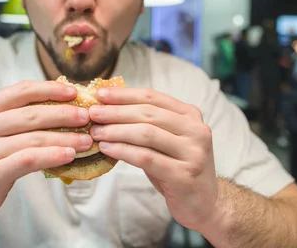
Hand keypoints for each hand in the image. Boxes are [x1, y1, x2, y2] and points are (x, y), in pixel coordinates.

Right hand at [0, 80, 93, 221]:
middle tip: (88, 117)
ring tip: (86, 140)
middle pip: (31, 114)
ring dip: (65, 138)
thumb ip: (18, 115)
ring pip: (34, 139)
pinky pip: (29, 160)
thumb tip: (64, 103)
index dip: (50, 89)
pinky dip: (53, 156)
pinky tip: (69, 155)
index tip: (75, 92)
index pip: (22, 91)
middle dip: (64, 114)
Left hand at [89, 88, 217, 231]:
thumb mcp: (166, 140)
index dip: (124, 94)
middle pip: (148, 113)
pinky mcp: (184, 175)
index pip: (152, 97)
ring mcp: (193, 153)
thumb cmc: (177, 167)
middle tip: (92, 114)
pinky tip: (106, 149)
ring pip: (146, 134)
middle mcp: (196, 130)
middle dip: (115, 112)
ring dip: (116, 131)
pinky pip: (146, 158)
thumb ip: (146, 123)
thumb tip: (107, 107)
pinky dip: (123, 151)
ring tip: (95, 132)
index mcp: (190, 115)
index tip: (100, 94)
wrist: (204, 203)